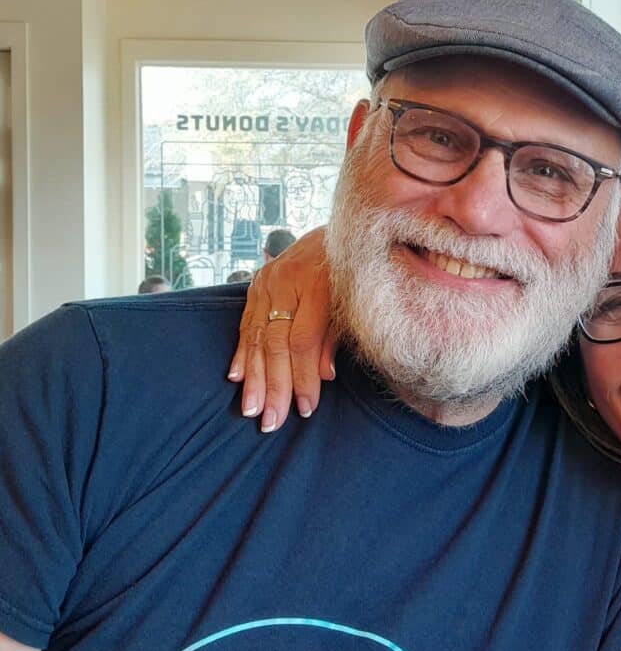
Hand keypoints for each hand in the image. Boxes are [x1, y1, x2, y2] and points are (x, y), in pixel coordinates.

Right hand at [227, 227, 336, 431]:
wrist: (336, 230)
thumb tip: (324, 376)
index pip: (303, 342)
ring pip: (256, 337)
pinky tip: (236, 377)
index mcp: (317, 286)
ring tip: (252, 409)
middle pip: (275, 344)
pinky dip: (241, 353)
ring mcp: (267, 282)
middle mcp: (286, 283)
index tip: (304, 408)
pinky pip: (246, 323)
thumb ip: (336, 337)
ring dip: (253, 377)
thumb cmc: (353, 273)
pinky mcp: (256, 284)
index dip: (302, 378)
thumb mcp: (354, 302)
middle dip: (273, 386)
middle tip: (271, 420)